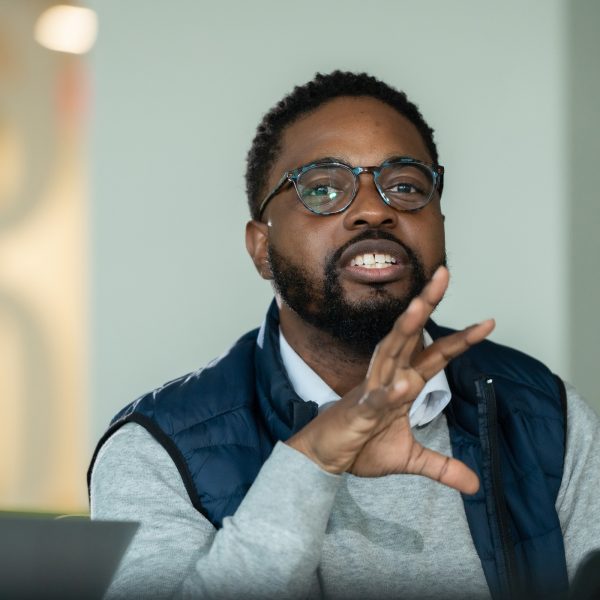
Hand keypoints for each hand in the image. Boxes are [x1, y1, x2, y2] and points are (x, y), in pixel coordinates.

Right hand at [286, 266, 493, 494]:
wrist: (325, 459)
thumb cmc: (361, 447)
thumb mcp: (410, 459)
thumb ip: (441, 466)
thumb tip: (474, 484)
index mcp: (402, 383)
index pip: (436, 356)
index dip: (461, 340)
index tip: (488, 322)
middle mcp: (388, 377)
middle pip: (411, 336)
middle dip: (426, 305)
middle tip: (444, 275)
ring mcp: (372, 391)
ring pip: (389, 354)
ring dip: (405, 330)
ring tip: (420, 306)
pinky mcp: (358, 412)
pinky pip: (375, 400)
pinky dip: (387, 394)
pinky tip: (402, 386)